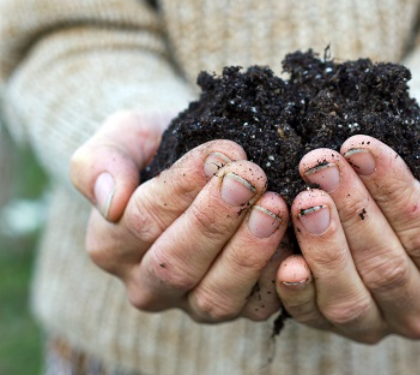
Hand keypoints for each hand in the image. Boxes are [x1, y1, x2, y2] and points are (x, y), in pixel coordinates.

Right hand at [70, 110, 289, 322]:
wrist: (200, 163)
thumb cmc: (159, 147)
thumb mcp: (123, 138)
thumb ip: (100, 162)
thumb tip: (108, 200)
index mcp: (111, 244)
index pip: (141, 221)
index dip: (182, 188)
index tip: (221, 153)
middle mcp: (148, 284)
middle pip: (176, 265)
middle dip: (215, 220)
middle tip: (250, 179)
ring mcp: (193, 302)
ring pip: (215, 296)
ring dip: (247, 252)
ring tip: (274, 207)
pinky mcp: (237, 306)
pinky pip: (256, 305)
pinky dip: (276, 277)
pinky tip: (294, 241)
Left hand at [275, 124, 419, 342]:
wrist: (401, 200)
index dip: (392, 190)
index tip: (360, 148)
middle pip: (386, 266)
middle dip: (350, 210)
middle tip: (320, 164)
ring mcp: (377, 324)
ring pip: (349, 297)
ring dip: (323, 246)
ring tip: (304, 198)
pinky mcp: (333, 326)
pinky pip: (311, 316)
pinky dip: (297, 290)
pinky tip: (285, 256)